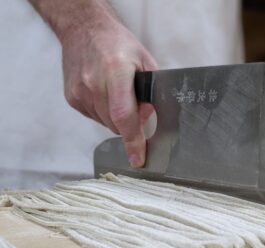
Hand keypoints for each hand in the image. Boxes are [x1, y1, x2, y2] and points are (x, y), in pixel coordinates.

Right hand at [61, 16, 157, 166]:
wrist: (84, 30)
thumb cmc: (117, 43)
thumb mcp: (145, 60)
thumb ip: (151, 91)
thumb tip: (147, 118)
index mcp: (115, 71)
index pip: (124, 115)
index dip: (133, 140)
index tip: (137, 159)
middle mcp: (94, 83)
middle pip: (115, 124)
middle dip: (129, 124)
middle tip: (136, 105)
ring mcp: (79, 92)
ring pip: (105, 123)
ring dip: (116, 117)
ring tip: (117, 92)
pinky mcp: (72, 97)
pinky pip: (94, 116)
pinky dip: (104, 112)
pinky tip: (105, 93)